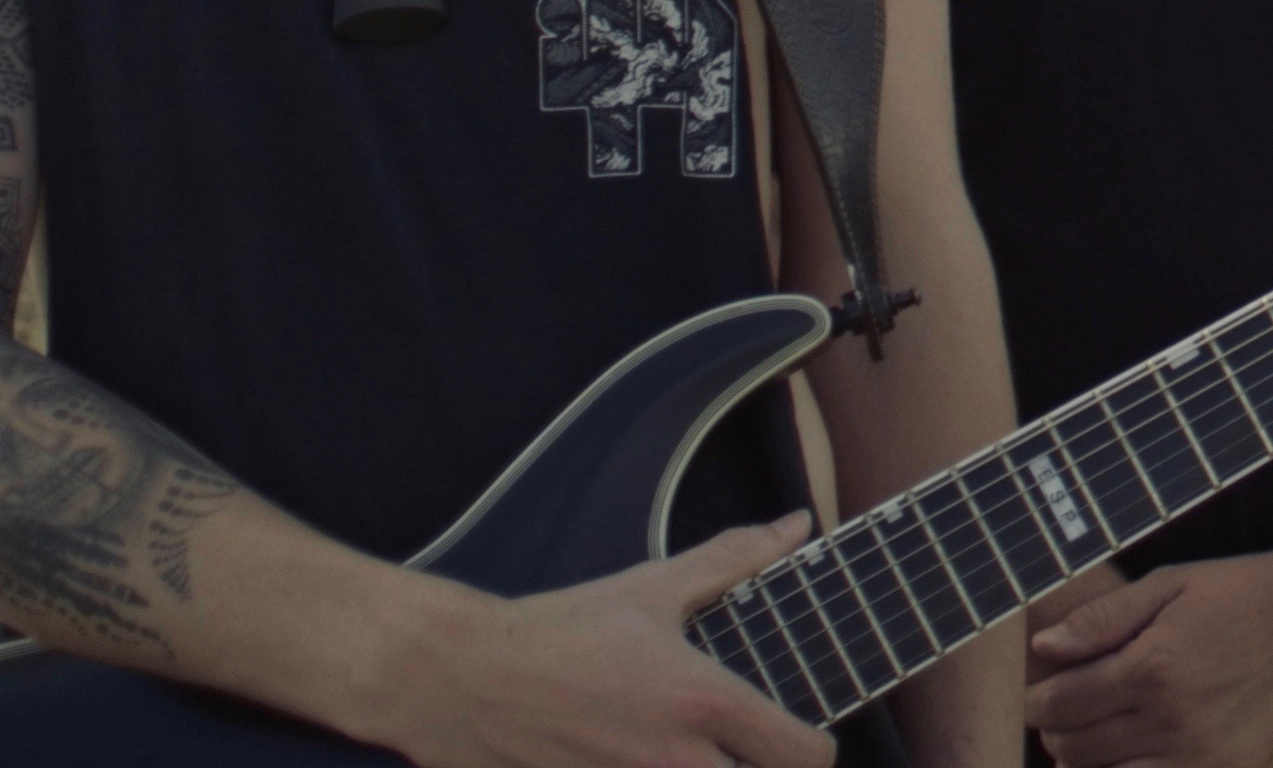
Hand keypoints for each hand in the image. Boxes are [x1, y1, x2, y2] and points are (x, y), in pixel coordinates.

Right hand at [355, 515, 830, 767]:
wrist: (458, 677)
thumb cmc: (557, 631)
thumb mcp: (651, 588)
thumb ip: (734, 560)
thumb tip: (795, 527)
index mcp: (702, 702)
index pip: (803, 755)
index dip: (813, 748)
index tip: (797, 735)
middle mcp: (673, 761)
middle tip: (746, 753)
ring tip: (691, 754)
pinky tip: (630, 760)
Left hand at [1023, 543, 1272, 767]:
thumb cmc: (1242, 594)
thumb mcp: (1170, 585)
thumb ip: (1102, 620)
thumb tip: (1043, 648)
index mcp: (1152, 669)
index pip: (1059, 706)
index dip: (1038, 701)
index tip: (1042, 694)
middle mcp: (1173, 722)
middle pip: (1074, 750)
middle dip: (1058, 731)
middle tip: (1068, 712)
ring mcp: (1203, 758)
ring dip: (1090, 761)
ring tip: (1098, 736)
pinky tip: (1134, 756)